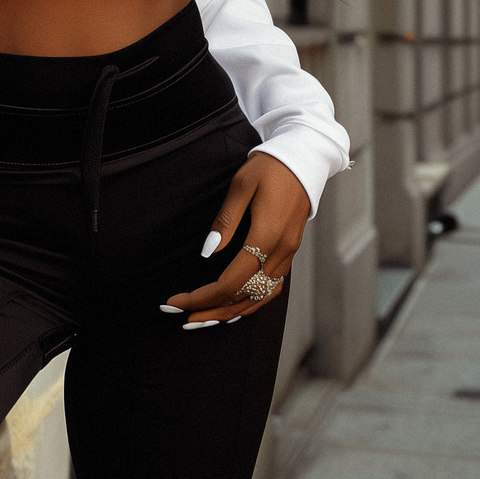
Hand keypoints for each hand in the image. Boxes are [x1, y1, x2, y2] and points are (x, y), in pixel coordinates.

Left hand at [163, 152, 309, 324]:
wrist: (303, 159)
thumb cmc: (268, 168)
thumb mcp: (241, 186)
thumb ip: (225, 221)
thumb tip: (208, 253)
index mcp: (266, 237)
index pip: (230, 281)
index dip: (202, 296)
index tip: (176, 302)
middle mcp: (281, 252)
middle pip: (244, 296)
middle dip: (211, 310)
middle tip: (183, 320)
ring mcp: (288, 254)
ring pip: (260, 297)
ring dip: (231, 312)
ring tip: (204, 319)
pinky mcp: (290, 251)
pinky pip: (271, 288)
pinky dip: (252, 302)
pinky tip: (235, 307)